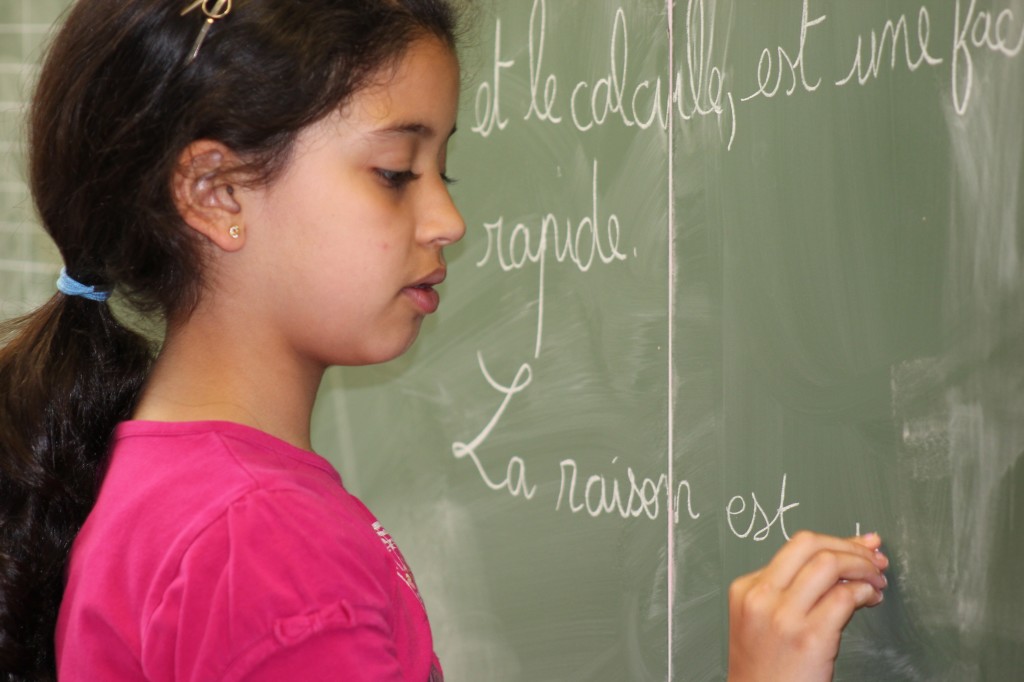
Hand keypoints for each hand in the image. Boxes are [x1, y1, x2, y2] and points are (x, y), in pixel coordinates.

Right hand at [726, 531, 887, 681]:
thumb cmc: (766, 670)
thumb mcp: (762, 621)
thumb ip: (789, 591)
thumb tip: (837, 561)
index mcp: (747, 588)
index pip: (796, 548)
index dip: (835, 542)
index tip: (858, 546)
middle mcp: (761, 596)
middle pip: (810, 544)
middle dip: (850, 546)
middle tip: (873, 557)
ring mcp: (784, 616)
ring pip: (829, 564)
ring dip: (863, 566)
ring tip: (876, 579)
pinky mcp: (810, 638)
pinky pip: (844, 597)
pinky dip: (864, 592)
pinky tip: (870, 598)